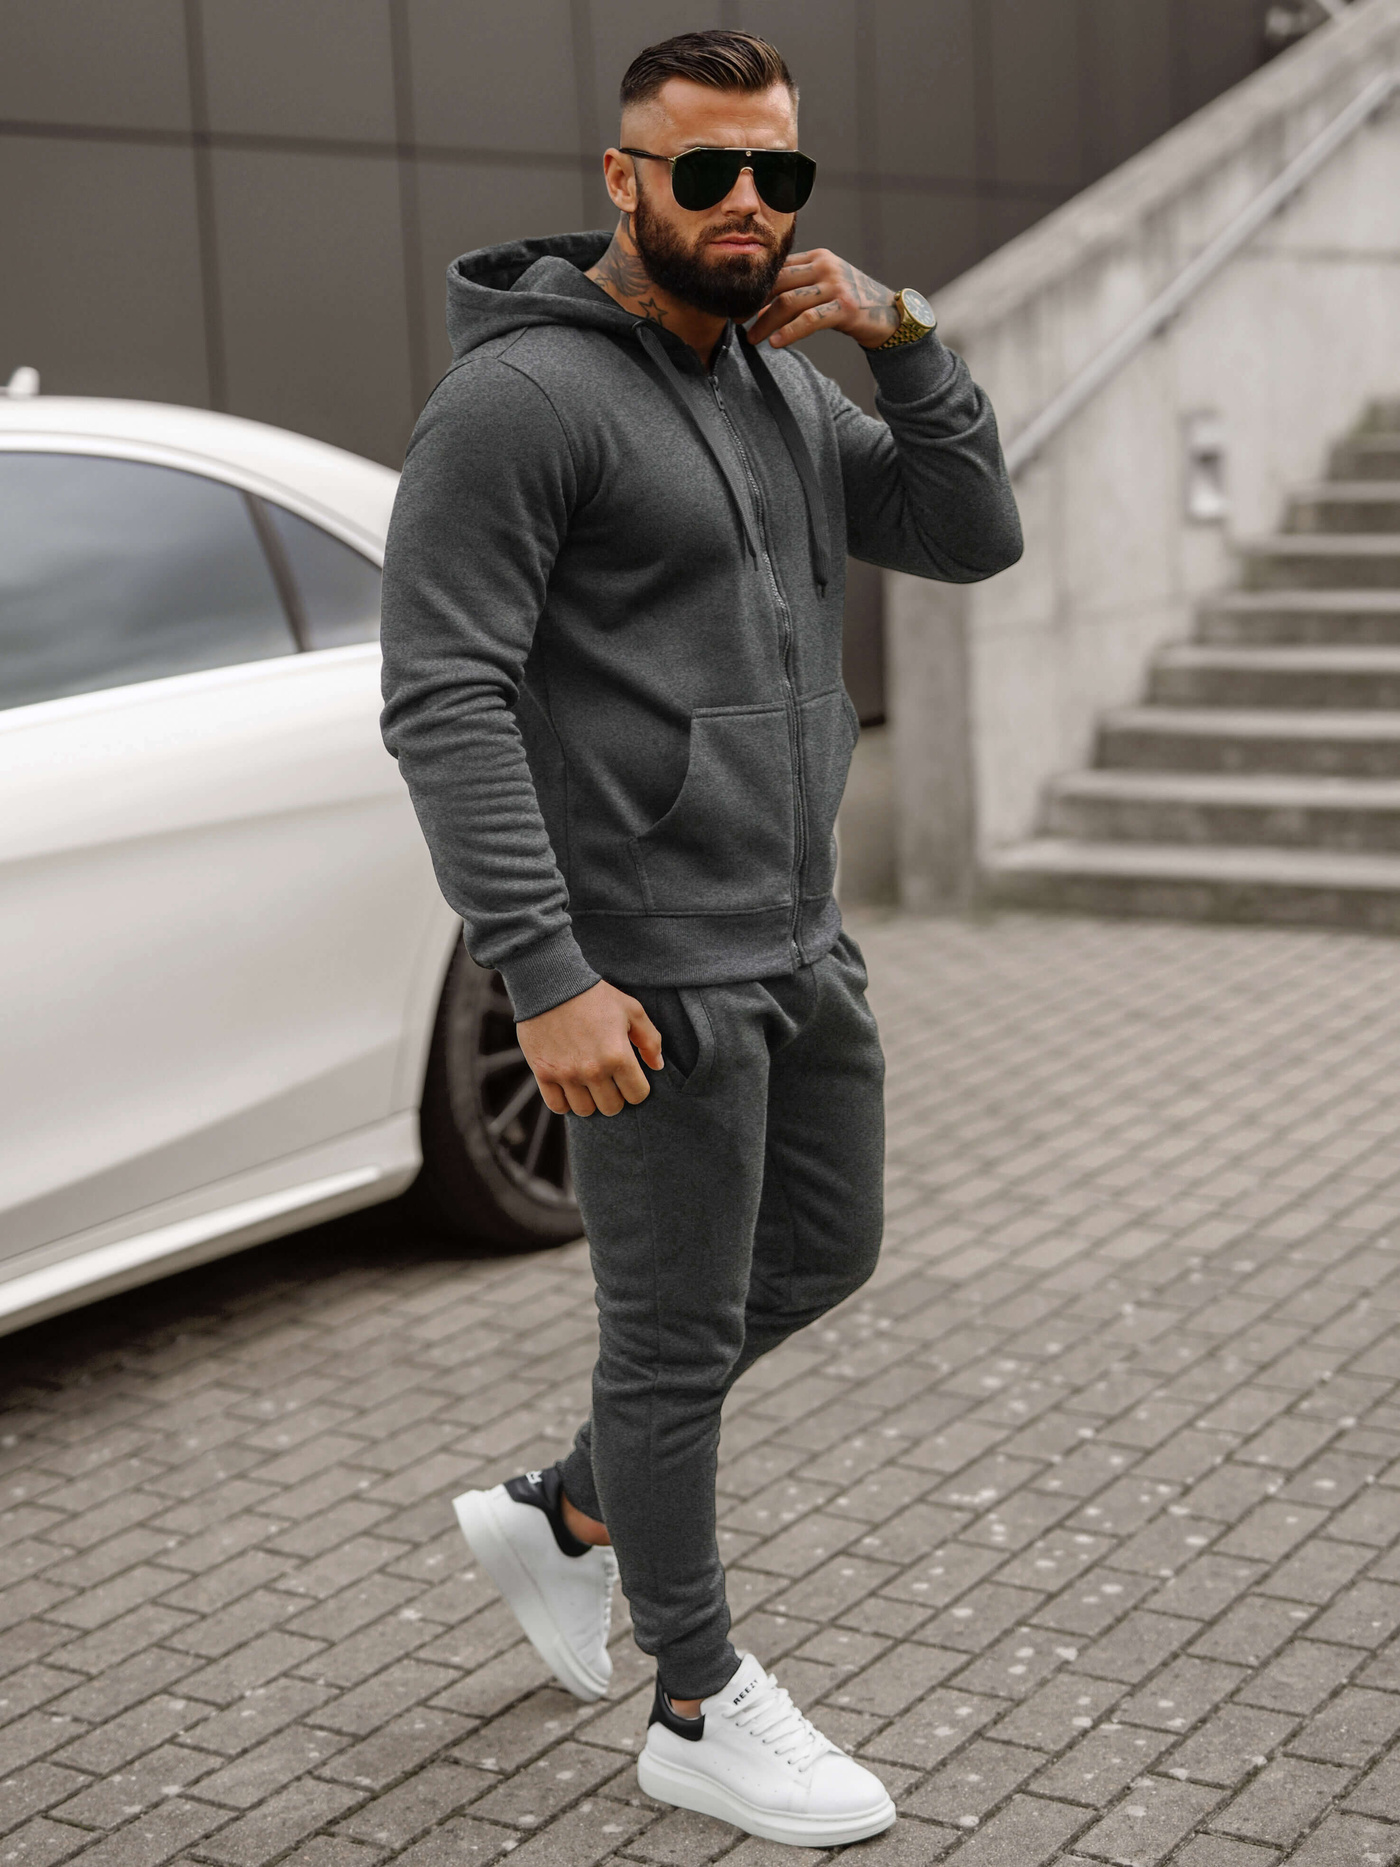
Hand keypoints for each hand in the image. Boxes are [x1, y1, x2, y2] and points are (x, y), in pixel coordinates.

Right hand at [518, 980, 663, 1117]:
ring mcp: (566, 1074)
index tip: (629, 1077)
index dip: (637, 1088)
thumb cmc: (595, 996)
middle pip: (612, 1108)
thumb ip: (650, 1039)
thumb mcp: (631, 1010)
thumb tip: (657, 1066)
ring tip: (589, 1083)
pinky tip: (570, 1086)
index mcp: (618, 1056)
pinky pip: (558, 1106)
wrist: (550, 984)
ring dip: (590, 1100)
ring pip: (586, 1111)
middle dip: (615, 1096)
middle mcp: (593, 1070)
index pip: (637, 1095)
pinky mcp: (543, 1073)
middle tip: (609, 1080)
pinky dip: (565, 1102)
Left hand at [745, 249, 898, 351]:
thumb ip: (799, 286)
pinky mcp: (845, 307)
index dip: (754, 289)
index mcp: (817, 257)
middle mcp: (825, 266)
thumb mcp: (826, 286)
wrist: (890, 315)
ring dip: (765, 322)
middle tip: (737, 322)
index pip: (777, 270)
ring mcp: (836, 285)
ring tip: (751, 339)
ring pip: (788, 301)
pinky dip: (789, 332)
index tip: (738, 306)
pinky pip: (809, 320)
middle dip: (753, 304)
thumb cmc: (853, 303)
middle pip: (778, 283)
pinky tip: (775, 343)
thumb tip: (761, 305)